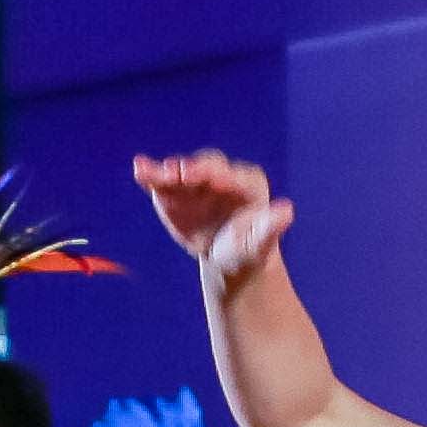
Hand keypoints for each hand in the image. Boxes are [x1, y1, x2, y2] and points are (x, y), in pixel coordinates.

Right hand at [133, 150, 294, 296]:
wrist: (228, 259)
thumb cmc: (249, 250)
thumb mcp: (260, 243)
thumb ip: (270, 227)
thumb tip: (287, 211)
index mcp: (246, 183)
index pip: (233, 175)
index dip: (222, 176)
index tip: (214, 181)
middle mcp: (220, 175)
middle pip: (206, 166)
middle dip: (194, 169)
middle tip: (181, 174)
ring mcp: (195, 181)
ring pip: (180, 170)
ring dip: (166, 170)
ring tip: (150, 171)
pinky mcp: (173, 191)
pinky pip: (161, 180)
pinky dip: (150, 174)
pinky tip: (139, 168)